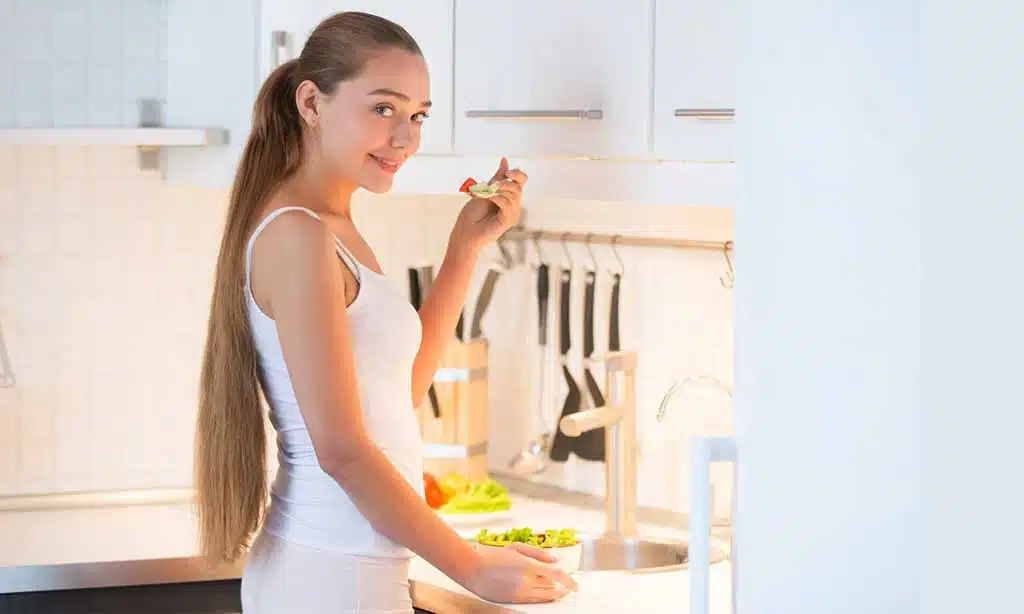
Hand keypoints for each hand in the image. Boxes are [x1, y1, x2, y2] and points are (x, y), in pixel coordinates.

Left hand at [452, 157, 526, 251]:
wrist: (466, 231)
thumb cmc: (473, 213)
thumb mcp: (485, 190)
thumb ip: (497, 177)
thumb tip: (505, 160)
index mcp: (508, 196)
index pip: (522, 180)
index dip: (517, 173)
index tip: (507, 171)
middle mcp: (513, 205)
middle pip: (518, 186)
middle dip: (505, 182)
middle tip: (491, 185)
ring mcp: (512, 213)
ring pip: (514, 194)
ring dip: (498, 190)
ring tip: (485, 193)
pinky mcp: (508, 220)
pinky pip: (507, 204)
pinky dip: (497, 198)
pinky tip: (488, 198)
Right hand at [462, 542, 578, 604]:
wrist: (473, 570)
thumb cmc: (493, 555)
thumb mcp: (517, 548)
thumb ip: (538, 554)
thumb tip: (555, 561)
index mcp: (529, 566)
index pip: (557, 575)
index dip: (569, 581)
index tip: (576, 585)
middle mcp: (527, 582)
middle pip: (552, 589)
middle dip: (561, 588)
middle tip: (567, 587)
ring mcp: (520, 593)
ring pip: (544, 597)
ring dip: (552, 594)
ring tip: (556, 591)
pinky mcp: (513, 601)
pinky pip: (533, 602)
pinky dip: (541, 598)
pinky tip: (542, 594)